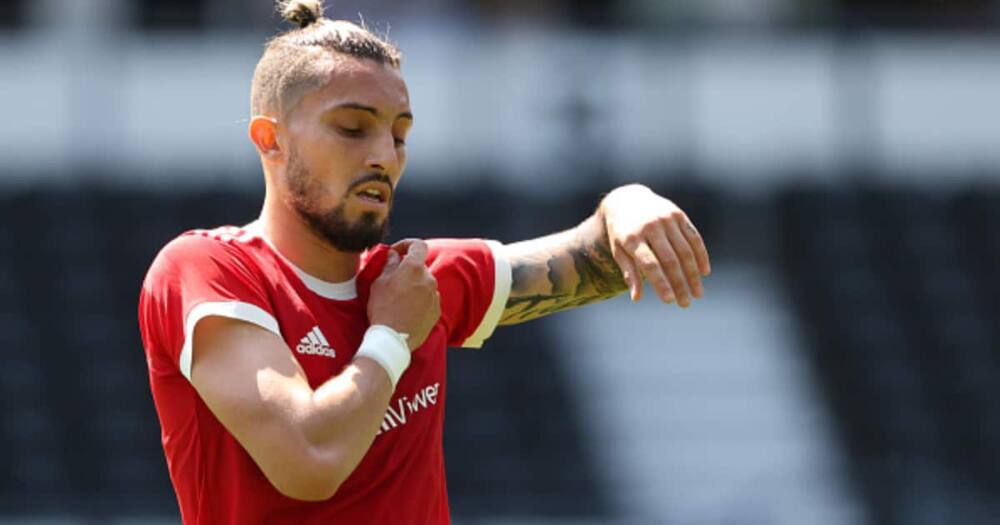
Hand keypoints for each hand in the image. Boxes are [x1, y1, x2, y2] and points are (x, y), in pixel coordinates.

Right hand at [367, 239, 440, 349]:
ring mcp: (434, 296)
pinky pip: (428, 299)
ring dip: (414, 285)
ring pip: (424, 283)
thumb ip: (389, 264)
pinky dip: (419, 300)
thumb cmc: (383, 309)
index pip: (418, 245)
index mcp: (414, 268)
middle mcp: (429, 279)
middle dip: (407, 269)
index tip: (396, 253)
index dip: (407, 245)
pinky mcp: (436, 311)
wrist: (393, 339)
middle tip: (392, 279)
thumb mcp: (379, 283)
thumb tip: (394, 255)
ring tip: (398, 298)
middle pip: (420, 267)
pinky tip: (406, 309)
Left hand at [599, 184, 710, 306]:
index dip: (661, 283)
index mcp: (632, 238)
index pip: (650, 265)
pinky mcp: (678, 215)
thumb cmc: (621, 233)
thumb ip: (629, 273)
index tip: (669, 301)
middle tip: (685, 303)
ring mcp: (666, 219)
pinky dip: (701, 255)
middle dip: (679, 284)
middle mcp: (650, 227)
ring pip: (685, 251)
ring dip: (693, 274)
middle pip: (670, 260)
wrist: (626, 200)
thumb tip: (636, 299)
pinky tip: (704, 272)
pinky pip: (693, 237)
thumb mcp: (618, 251)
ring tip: (697, 293)